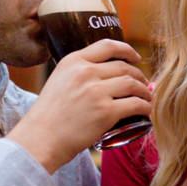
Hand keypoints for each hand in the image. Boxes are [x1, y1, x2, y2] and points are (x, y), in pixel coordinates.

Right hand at [9, 39, 151, 171]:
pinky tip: (146, 111)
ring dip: (144, 91)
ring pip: (133, 84)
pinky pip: (135, 105)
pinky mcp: (106, 112)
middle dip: (139, 75)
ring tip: (146, 98)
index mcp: (73, 61)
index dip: (127, 50)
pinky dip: (145, 107)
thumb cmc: (48, 116)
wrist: (40, 140)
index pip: (108, 45)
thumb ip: (77, 73)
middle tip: (143, 84)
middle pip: (124, 66)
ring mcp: (96, 92)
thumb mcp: (58, 81)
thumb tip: (103, 72)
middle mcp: (85, 72)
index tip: (135, 58)